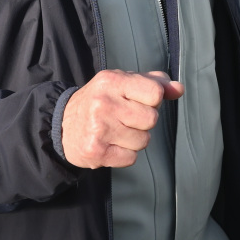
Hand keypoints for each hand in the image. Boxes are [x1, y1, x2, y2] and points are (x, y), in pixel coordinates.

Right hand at [61, 70, 183, 168]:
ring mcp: (99, 129)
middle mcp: (104, 103)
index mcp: (113, 81)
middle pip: (152, 119)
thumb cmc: (100, 100)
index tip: (138, 101)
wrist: (61, 125)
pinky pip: (131, 158)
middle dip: (143, 122)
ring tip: (116, 131)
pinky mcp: (96, 152)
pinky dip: (124, 155)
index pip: (155, 93)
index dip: (153, 100)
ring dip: (134, 139)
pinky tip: (110, 144)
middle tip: (125, 118)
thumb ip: (153, 83)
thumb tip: (179, 89)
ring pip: (143, 141)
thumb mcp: (123, 83)